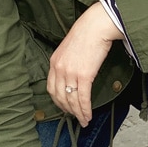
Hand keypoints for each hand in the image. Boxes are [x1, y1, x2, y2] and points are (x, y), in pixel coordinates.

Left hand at [48, 3, 120, 126]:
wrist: (96, 26)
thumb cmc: (87, 33)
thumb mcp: (69, 49)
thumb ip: (67, 63)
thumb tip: (73, 76)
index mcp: (54, 62)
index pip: (51, 88)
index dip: (58, 101)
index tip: (65, 107)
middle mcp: (59, 69)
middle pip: (60, 97)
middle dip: (68, 110)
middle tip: (75, 117)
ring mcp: (71, 73)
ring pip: (72, 100)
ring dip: (78, 113)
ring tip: (84, 120)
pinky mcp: (84, 75)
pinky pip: (83, 98)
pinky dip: (85, 109)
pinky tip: (88, 115)